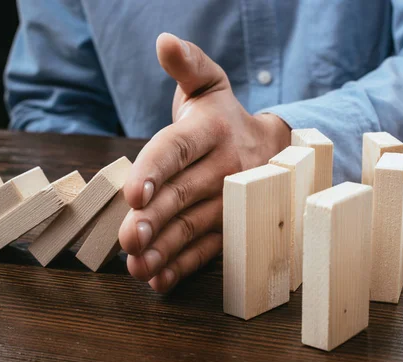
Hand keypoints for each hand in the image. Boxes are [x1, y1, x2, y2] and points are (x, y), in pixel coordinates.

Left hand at [119, 33, 289, 292]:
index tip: (133, 194)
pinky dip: (183, 267)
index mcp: (211, 129)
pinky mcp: (231, 226)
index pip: (177, 148)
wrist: (274, 147)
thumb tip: (163, 40)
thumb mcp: (209, 83)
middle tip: (128, 239)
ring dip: (166, 250)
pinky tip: (159, 280)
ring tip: (138, 266)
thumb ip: (187, 64)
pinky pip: (208, 249)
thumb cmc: (225, 116)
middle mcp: (224, 166)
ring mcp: (230, 201)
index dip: (155, 170)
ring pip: (195, 227)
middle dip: (155, 218)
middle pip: (183, 194)